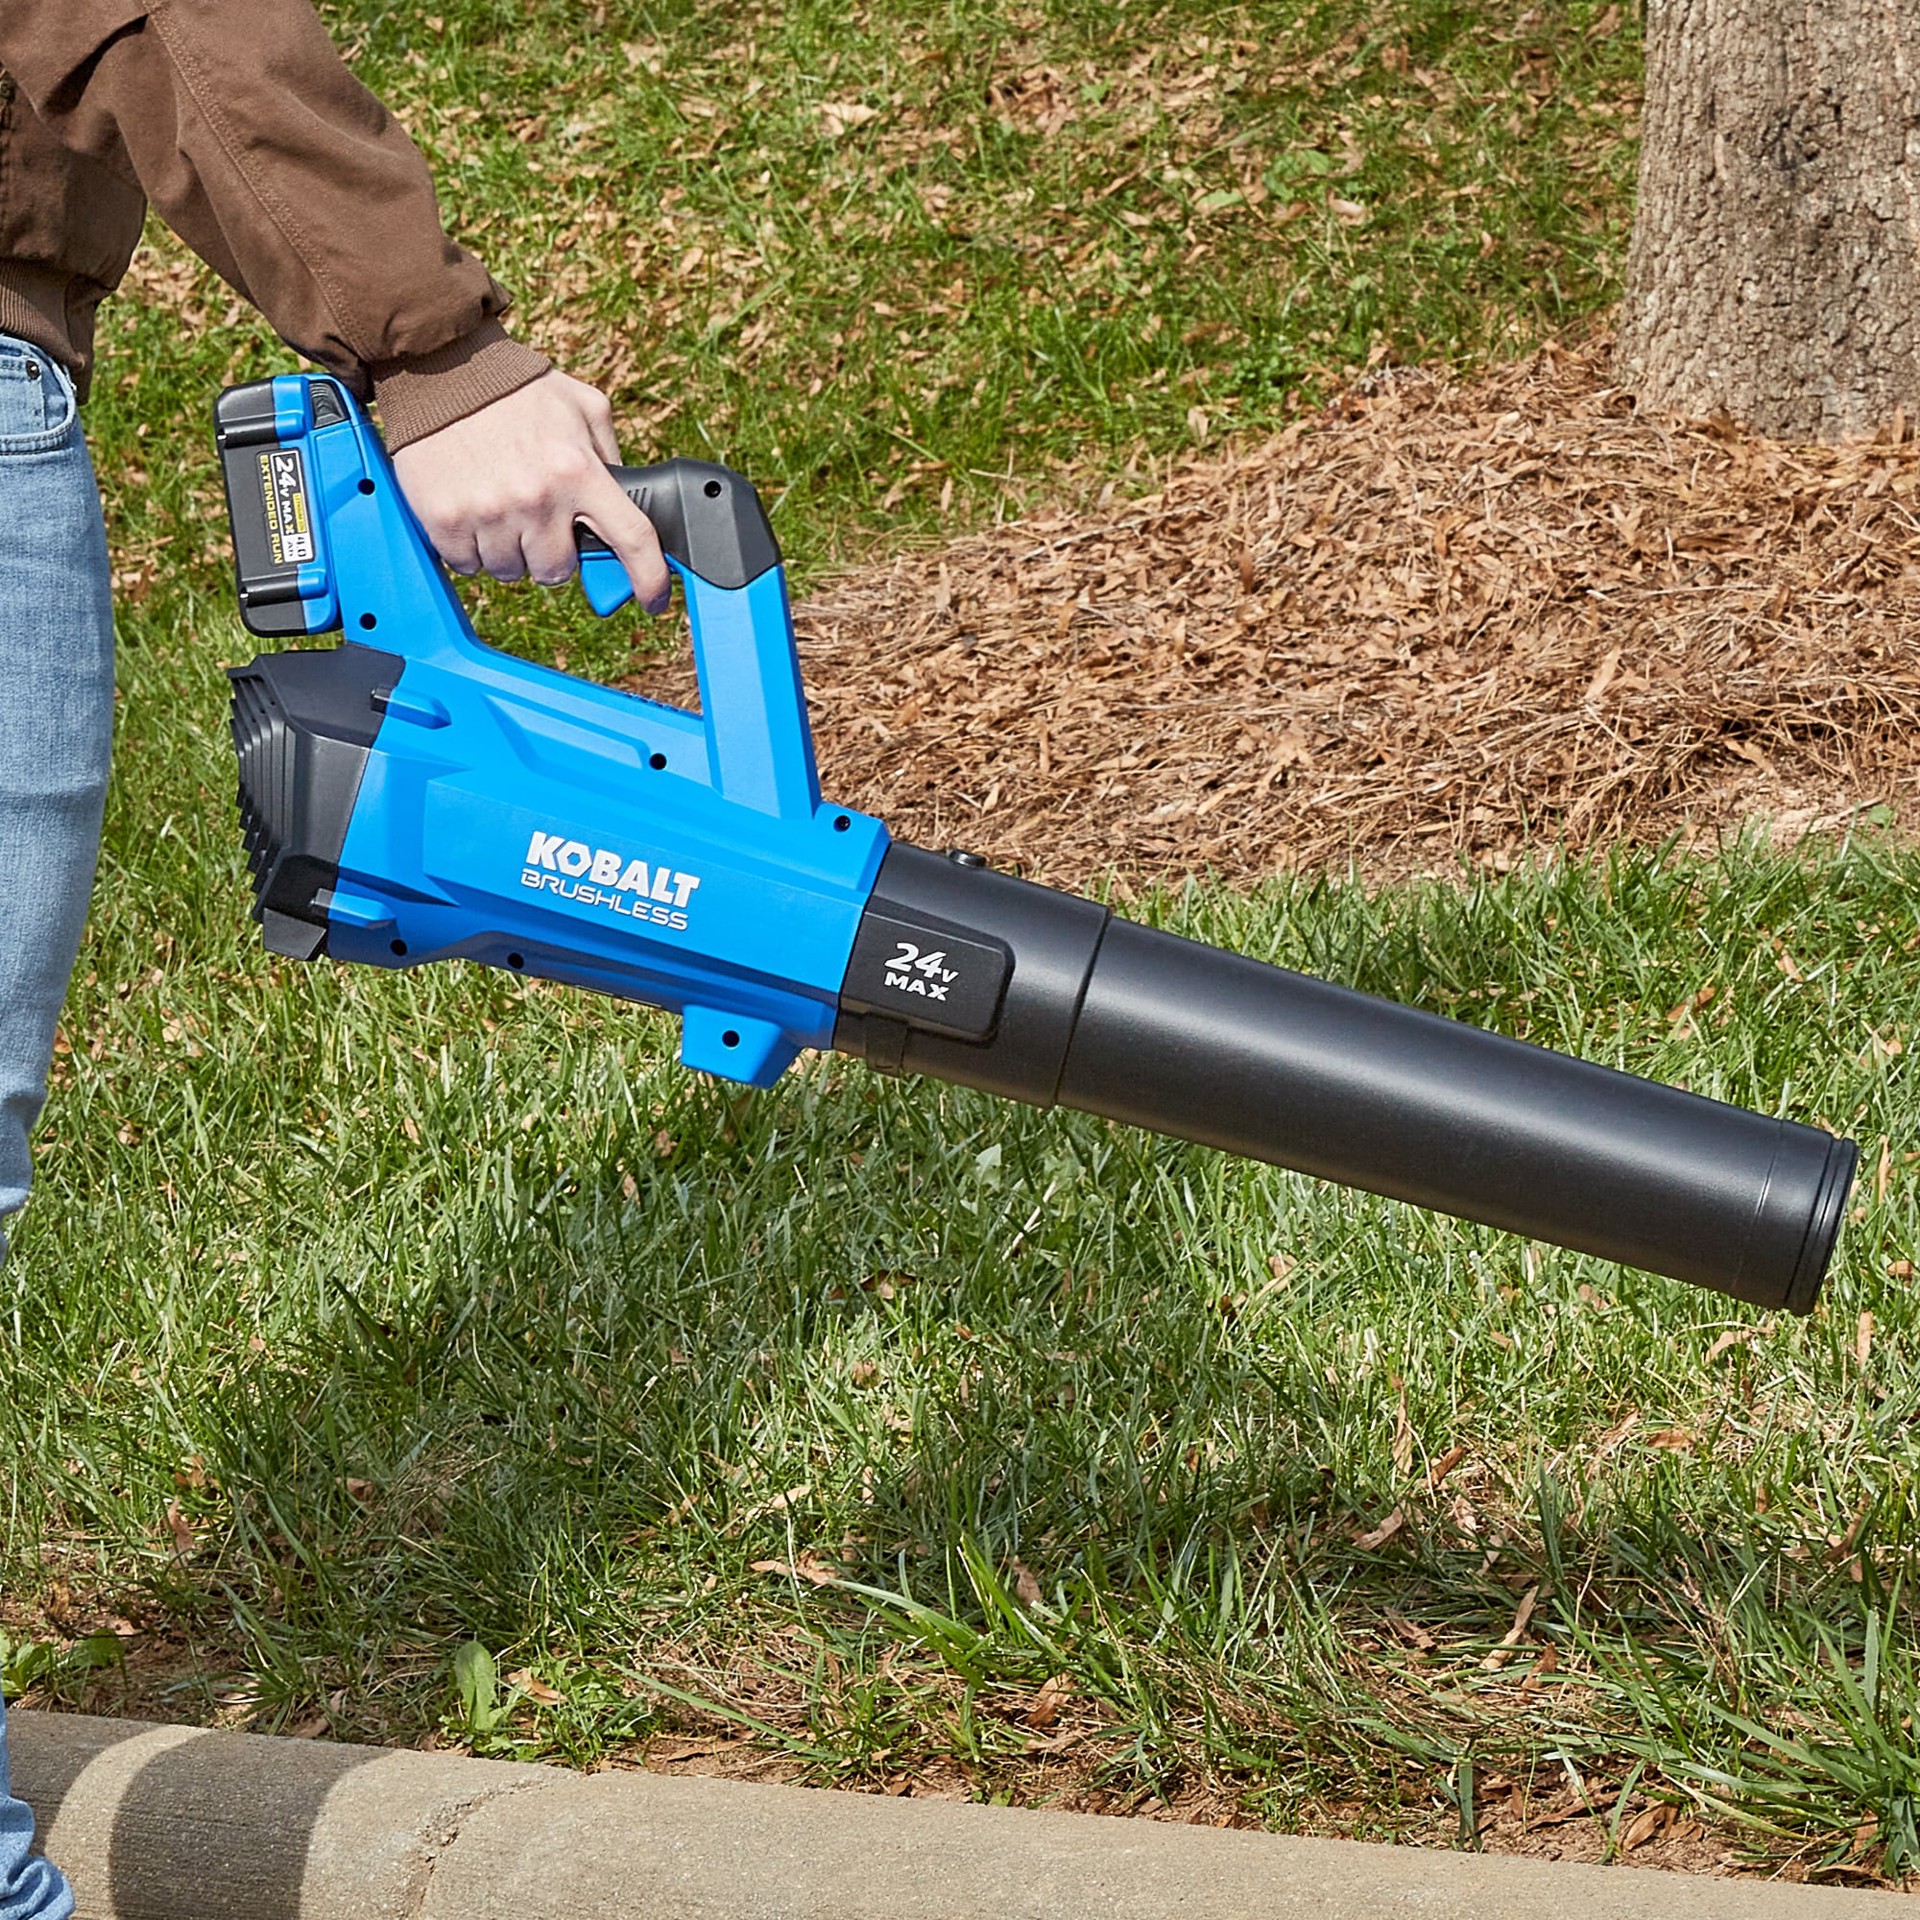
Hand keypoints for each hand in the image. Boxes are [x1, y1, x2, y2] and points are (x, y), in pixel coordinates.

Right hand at [392, 370, 670, 612]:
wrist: (442, 367)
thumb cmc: (517, 388)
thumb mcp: (582, 406)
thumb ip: (608, 455)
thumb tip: (625, 499)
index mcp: (579, 470)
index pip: (633, 539)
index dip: (650, 579)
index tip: (654, 600)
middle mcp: (538, 497)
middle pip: (558, 571)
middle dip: (552, 552)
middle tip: (536, 520)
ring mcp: (490, 511)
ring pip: (511, 571)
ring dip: (509, 550)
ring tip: (499, 506)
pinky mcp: (446, 520)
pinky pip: (468, 565)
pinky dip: (470, 548)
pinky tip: (471, 510)